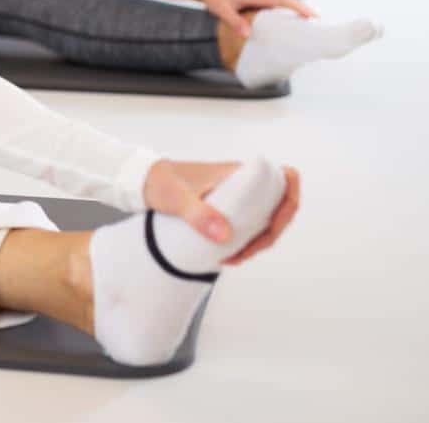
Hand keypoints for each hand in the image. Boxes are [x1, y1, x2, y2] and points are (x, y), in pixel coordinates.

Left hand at [143, 159, 300, 264]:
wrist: (140, 180)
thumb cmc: (158, 181)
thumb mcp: (176, 198)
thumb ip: (198, 214)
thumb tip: (226, 235)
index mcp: (239, 173)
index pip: (286, 178)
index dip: (290, 202)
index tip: (273, 225)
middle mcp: (243, 183)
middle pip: (279, 208)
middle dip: (270, 235)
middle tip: (244, 253)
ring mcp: (237, 196)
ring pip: (265, 221)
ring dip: (257, 243)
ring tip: (232, 258)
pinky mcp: (227, 209)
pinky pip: (249, 226)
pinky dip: (245, 243)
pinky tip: (228, 255)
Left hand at [195, 0, 313, 37]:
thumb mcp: (221, 10)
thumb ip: (234, 21)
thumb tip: (249, 35)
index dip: (298, 6)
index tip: (312, 15)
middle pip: (287, 0)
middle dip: (304, 8)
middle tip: (318, 22)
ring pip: (282, 2)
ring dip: (296, 9)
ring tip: (309, 24)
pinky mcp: (256, 0)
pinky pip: (275, 5)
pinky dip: (285, 11)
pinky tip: (288, 22)